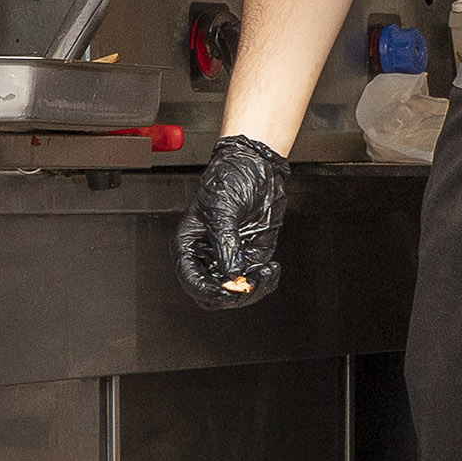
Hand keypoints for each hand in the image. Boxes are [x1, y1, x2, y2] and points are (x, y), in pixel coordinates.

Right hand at [176, 135, 289, 306]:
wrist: (256, 166)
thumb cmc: (228, 178)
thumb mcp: (223, 209)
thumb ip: (226, 242)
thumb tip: (232, 271)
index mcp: (189, 244)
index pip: (191, 280)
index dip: (207, 290)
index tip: (226, 290)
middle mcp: (208, 255)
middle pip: (212, 293)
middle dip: (231, 294)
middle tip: (247, 284)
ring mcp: (230, 258)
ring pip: (236, 292)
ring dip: (253, 290)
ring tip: (265, 273)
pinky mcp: (251, 256)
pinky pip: (255, 282)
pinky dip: (266, 282)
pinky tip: (271, 269)